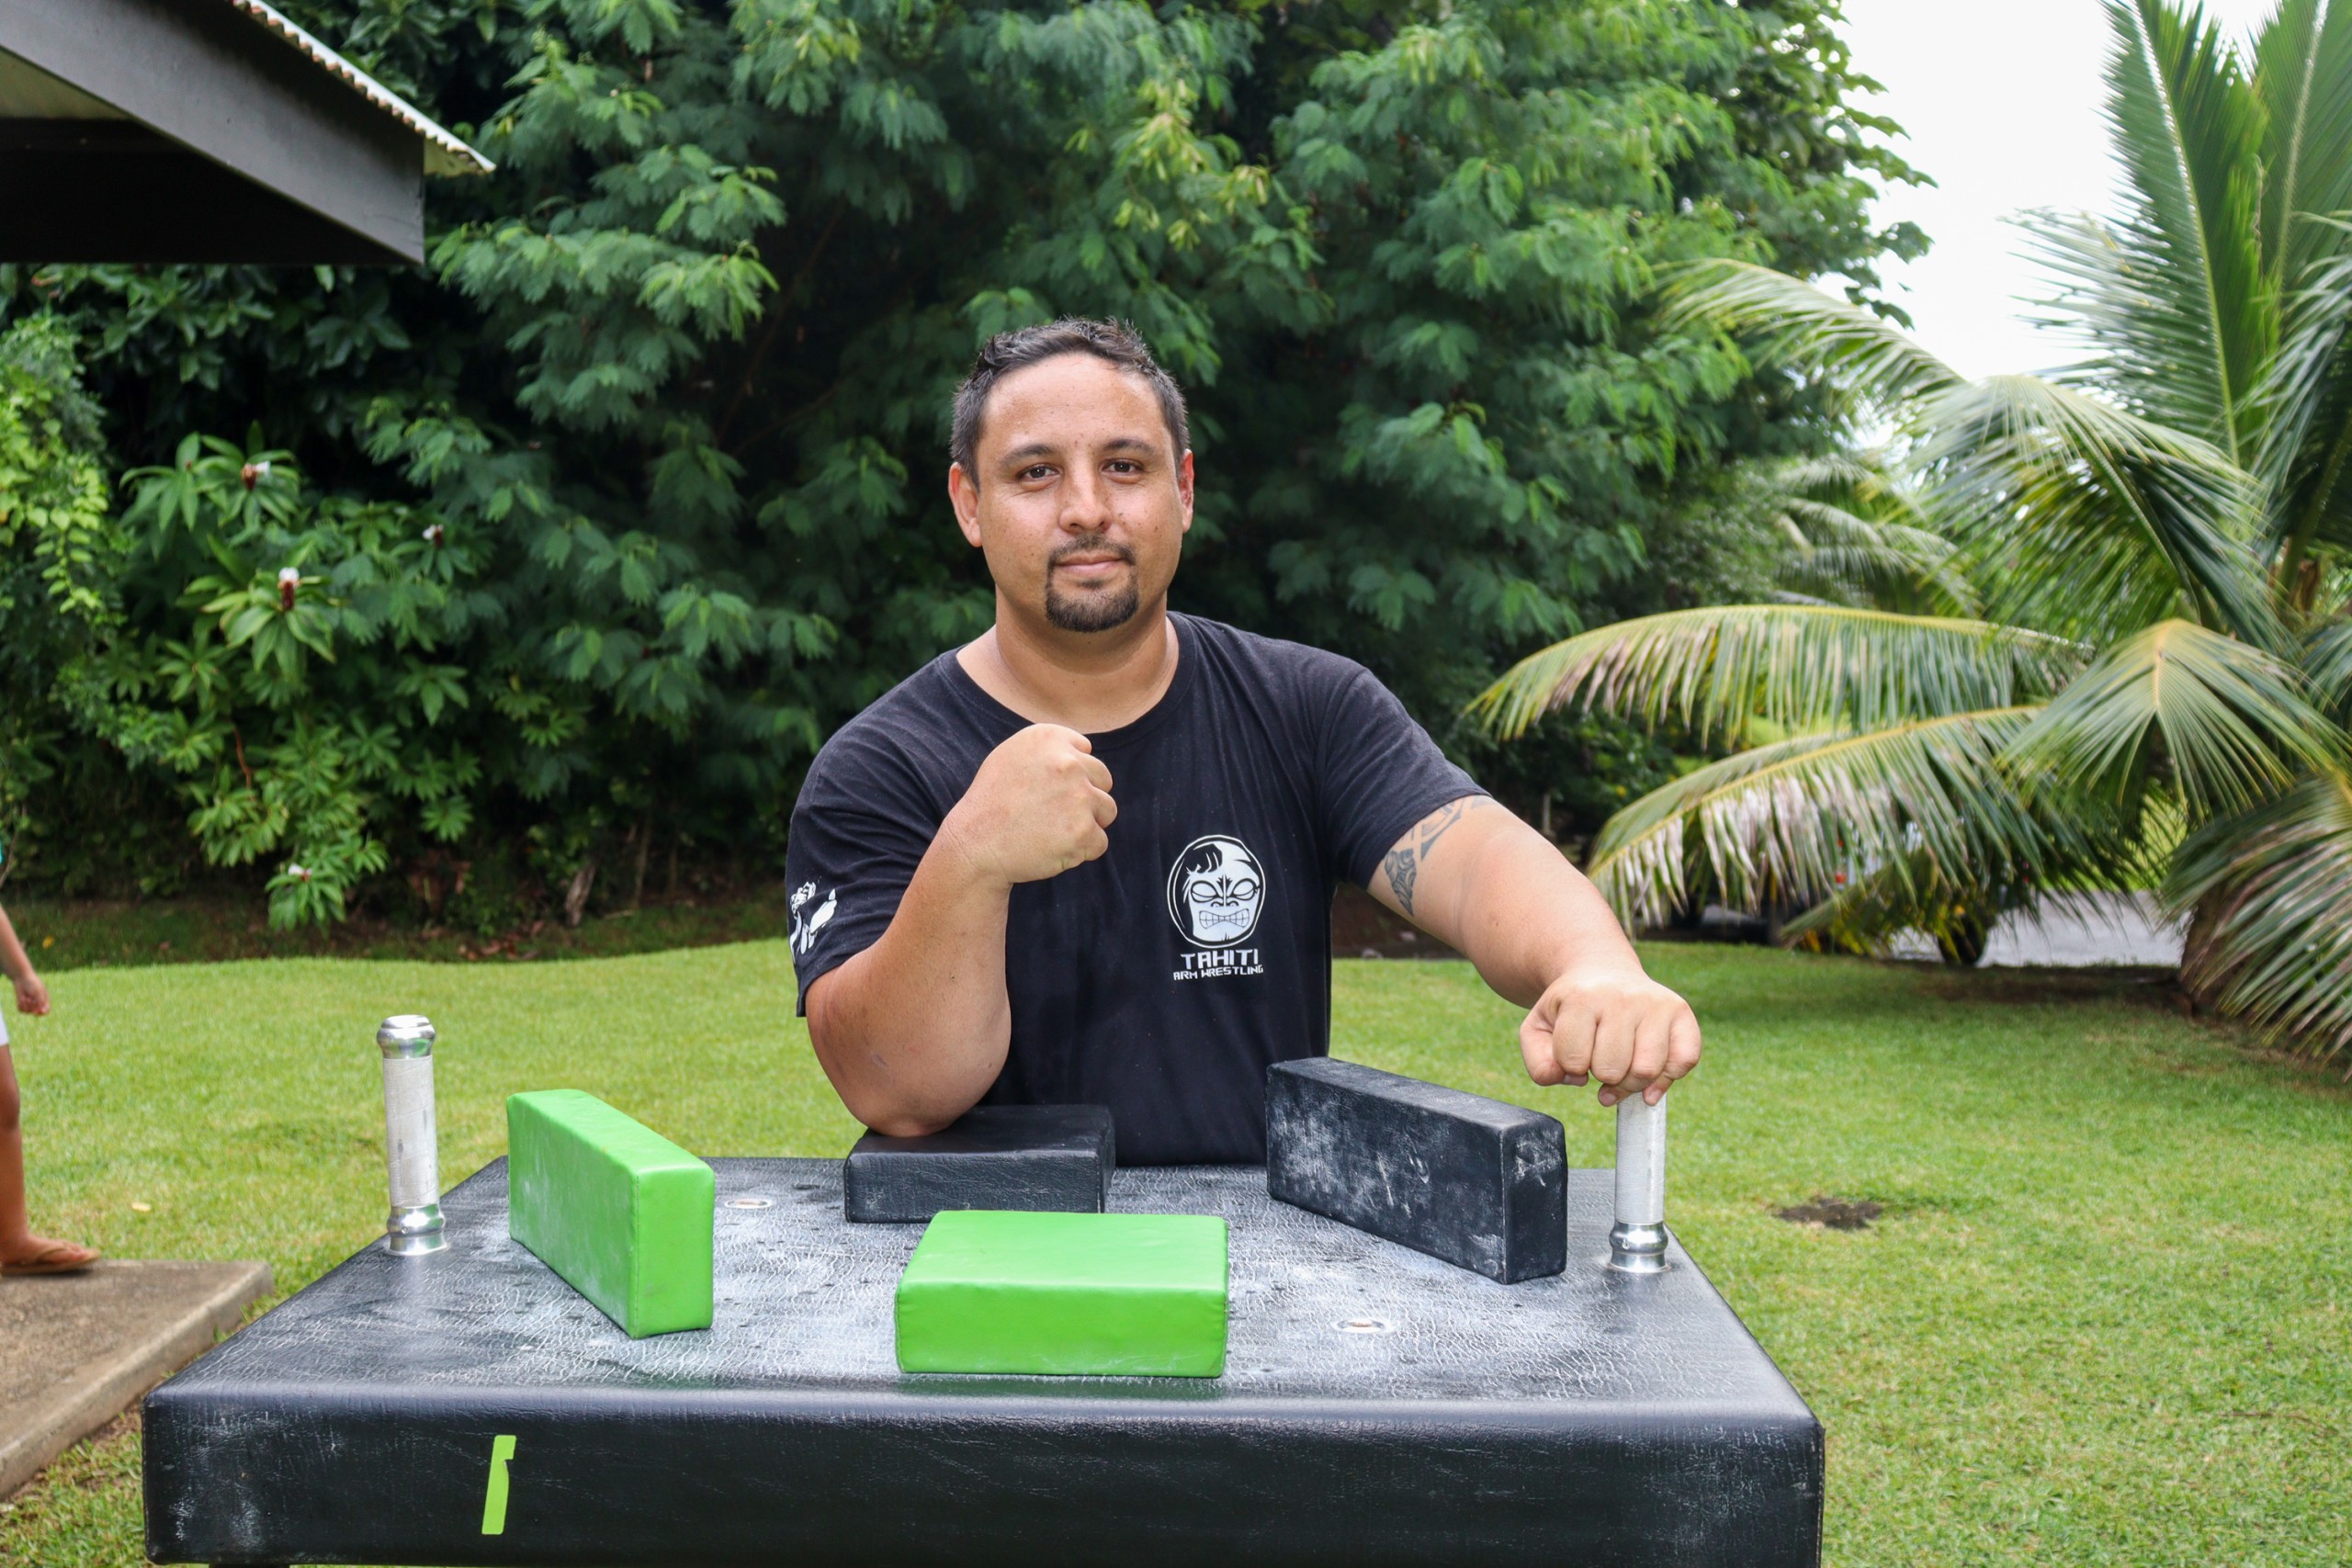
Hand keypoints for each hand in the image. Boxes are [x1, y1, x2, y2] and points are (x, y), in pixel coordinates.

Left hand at [14, 973, 47, 1015]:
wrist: (22, 978)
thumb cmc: (33, 984)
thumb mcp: (38, 992)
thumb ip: (41, 1002)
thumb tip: (41, 1011)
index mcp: (45, 1000)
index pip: (46, 1011)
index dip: (43, 1012)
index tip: (39, 1010)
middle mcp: (37, 1003)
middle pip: (36, 1012)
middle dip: (33, 1007)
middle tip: (30, 1000)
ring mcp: (29, 1004)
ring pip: (28, 1012)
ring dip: (26, 1005)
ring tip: (25, 998)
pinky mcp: (22, 1004)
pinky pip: (21, 1010)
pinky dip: (21, 1005)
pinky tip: (21, 998)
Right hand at [941, 724, 1116, 886]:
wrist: (975, 843)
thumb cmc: (992, 802)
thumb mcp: (1013, 755)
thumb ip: (1051, 749)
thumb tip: (1087, 751)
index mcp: (1050, 737)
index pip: (1086, 753)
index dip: (1069, 777)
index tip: (1045, 791)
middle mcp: (1068, 762)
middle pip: (1104, 780)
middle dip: (1085, 798)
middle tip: (1051, 815)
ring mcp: (1078, 797)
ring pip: (1107, 811)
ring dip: (1085, 824)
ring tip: (1051, 831)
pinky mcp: (1083, 831)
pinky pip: (1099, 842)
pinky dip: (1080, 850)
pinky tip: (1052, 848)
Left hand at [1518, 965, 1698, 1105]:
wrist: (1602, 972)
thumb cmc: (1570, 1009)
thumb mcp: (1538, 1029)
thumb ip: (1540, 1064)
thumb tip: (1576, 1080)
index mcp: (1581, 998)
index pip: (1573, 1060)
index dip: (1570, 1067)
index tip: (1573, 1053)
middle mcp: (1621, 997)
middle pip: (1611, 1070)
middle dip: (1601, 1076)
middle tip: (1599, 1059)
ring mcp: (1654, 1002)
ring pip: (1646, 1071)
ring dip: (1631, 1081)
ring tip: (1621, 1065)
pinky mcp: (1680, 1011)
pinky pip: (1684, 1060)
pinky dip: (1666, 1076)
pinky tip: (1649, 1072)